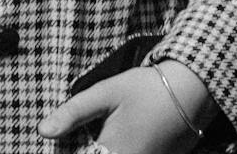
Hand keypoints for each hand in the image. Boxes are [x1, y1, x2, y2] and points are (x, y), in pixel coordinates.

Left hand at [38, 61, 210, 153]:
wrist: (193, 90)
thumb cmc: (147, 89)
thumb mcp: (106, 93)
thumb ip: (72, 114)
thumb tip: (42, 132)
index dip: (74, 149)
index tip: (70, 143)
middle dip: (95, 148)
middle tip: (98, 134)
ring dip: (108, 148)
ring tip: (112, 132)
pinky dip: (124, 149)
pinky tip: (127, 137)